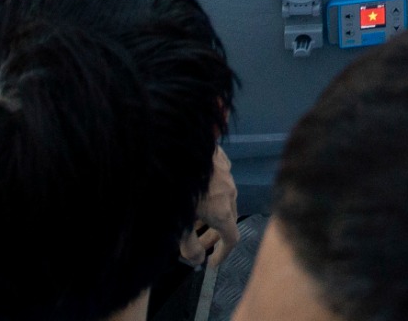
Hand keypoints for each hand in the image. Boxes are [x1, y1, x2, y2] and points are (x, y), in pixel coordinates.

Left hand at [176, 145, 238, 267]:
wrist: (176, 144)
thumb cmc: (176, 190)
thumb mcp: (179, 224)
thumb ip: (189, 246)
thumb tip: (198, 261)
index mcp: (222, 212)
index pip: (232, 239)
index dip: (223, 254)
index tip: (212, 263)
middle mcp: (230, 193)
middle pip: (228, 219)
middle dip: (215, 236)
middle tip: (202, 247)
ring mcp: (227, 174)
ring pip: (225, 199)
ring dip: (214, 214)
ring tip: (197, 220)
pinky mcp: (220, 157)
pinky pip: (221, 180)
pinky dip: (213, 193)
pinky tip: (200, 190)